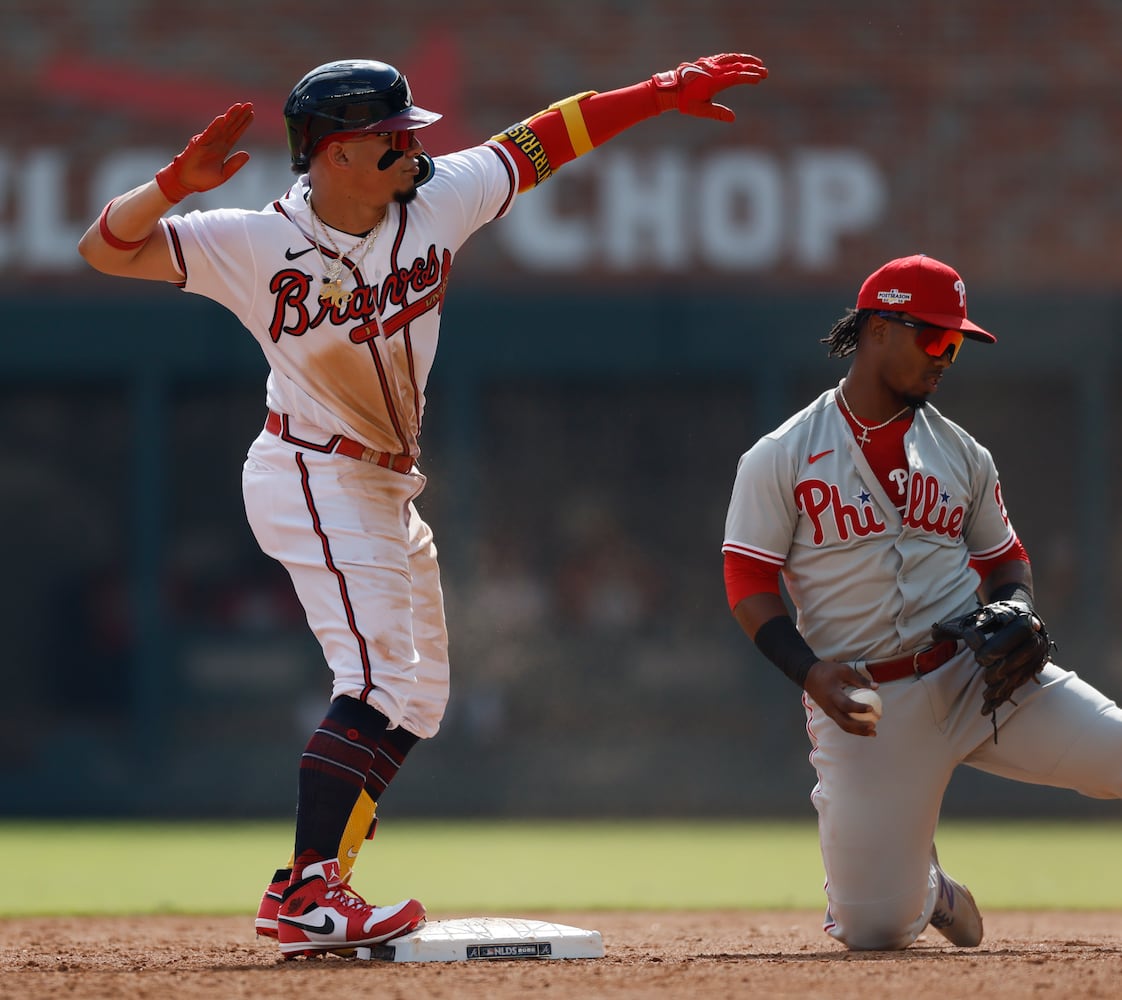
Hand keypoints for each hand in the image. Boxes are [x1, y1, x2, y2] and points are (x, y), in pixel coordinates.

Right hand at [155, 102, 254, 202]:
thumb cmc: (203, 179)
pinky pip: (208, 134)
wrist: (187, 184)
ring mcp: (207, 142)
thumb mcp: (223, 174)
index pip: (236, 133)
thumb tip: (247, 154)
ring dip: (230, 116)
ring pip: (221, 127)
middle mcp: (216, 142)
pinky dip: (215, 126)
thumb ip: (235, 164)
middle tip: (249, 104)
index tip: (252, 114)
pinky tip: (222, 118)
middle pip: (230, 126)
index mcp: (223, 148)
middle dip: (239, 115)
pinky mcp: (198, 145)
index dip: (244, 124)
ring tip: (238, 106)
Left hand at [651, 53, 767, 120]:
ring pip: (731, 58)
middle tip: (765, 72)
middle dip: (752, 69)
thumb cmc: (686, 102)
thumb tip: (733, 118)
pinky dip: (735, 58)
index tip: (760, 78)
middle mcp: (713, 70)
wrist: (671, 89)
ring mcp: (710, 64)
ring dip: (746, 60)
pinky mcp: (707, 62)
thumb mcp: (701, 110)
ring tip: (757, 62)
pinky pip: (724, 57)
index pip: (735, 76)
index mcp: (713, 82)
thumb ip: (718, 113)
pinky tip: (740, 60)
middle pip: (737, 66)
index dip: (749, 76)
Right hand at [803, 660, 879, 737]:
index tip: (872, 708)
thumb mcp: (844, 670)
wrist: (808, 675)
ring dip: (859, 731)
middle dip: (860, 728)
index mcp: (832, 695)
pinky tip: (864, 727)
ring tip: (873, 732)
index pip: (846, 705)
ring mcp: (829, 712)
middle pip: (845, 723)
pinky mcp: (830, 713)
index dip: (859, 708)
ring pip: (844, 726)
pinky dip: (854, 727)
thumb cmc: (827, 671)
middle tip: (874, 726)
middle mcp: (830, 707)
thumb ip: (860, 679)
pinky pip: (842, 723)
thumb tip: (876, 687)